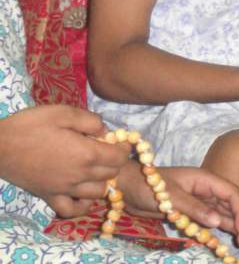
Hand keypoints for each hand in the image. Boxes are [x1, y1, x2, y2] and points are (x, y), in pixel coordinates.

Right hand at [0, 106, 129, 210]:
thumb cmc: (31, 126)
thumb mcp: (63, 112)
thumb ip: (91, 121)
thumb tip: (105, 132)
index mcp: (87, 153)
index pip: (119, 157)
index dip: (124, 147)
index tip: (119, 140)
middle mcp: (80, 175)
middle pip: (111, 174)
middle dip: (114, 161)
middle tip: (106, 150)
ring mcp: (64, 189)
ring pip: (98, 193)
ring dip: (102, 180)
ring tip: (94, 168)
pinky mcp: (49, 197)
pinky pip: (72, 210)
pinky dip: (82, 205)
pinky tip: (81, 192)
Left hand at [120, 165, 238, 248]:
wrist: (128, 187)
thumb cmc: (148, 185)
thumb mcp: (170, 196)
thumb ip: (194, 208)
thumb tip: (217, 221)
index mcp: (206, 180)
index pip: (232, 193)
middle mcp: (208, 190)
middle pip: (234, 204)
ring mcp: (202, 201)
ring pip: (227, 214)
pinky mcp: (193, 212)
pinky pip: (214, 220)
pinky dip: (225, 228)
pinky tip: (235, 237)